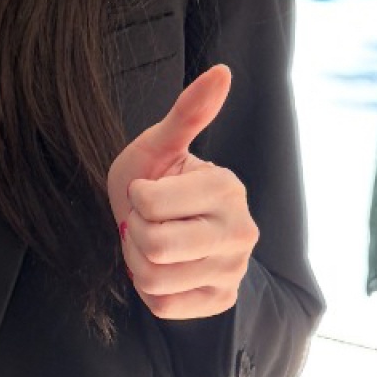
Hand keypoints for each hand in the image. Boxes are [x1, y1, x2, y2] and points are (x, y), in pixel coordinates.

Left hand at [105, 64, 257, 320]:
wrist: (159, 227)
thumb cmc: (154, 179)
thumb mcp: (160, 145)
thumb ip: (188, 113)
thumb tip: (222, 71)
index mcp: (228, 188)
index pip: (148, 204)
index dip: (136, 197)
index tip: (148, 191)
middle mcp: (242, 231)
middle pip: (153, 245)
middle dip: (134, 232)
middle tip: (146, 221)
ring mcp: (235, 270)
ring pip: (153, 279)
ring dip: (137, 262)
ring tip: (152, 243)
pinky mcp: (221, 301)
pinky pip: (162, 306)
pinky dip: (150, 291)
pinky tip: (164, 269)